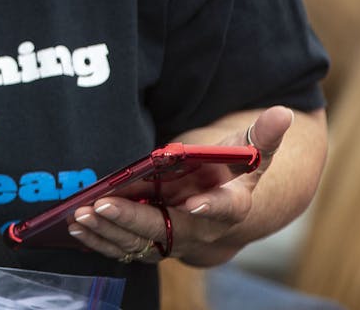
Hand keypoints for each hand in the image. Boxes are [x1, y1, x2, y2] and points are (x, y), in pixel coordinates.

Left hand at [66, 106, 292, 265]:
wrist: (218, 204)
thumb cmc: (230, 172)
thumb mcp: (247, 152)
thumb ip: (262, 137)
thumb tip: (283, 112)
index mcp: (231, 206)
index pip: (225, 209)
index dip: (211, 207)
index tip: (193, 202)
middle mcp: (200, 230)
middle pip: (167, 230)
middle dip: (133, 220)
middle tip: (102, 205)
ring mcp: (172, 240)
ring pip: (139, 243)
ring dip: (108, 232)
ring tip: (80, 216)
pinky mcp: (149, 243)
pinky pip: (123, 247)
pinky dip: (99, 240)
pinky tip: (76, 227)